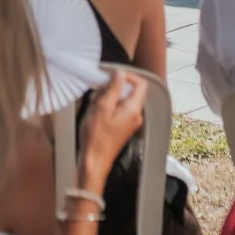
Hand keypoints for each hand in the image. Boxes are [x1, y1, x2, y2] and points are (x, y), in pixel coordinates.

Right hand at [77, 70, 147, 188]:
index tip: (111, 76)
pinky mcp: (123, 127)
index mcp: (134, 109)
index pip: (141, 83)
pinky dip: (109, 106)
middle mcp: (136, 115)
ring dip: (109, 97)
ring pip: (123, 100)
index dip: (127, 76)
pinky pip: (119, 109)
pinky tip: (97, 113)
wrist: (94, 161)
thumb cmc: (96, 137)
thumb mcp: (102, 107)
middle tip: (99, 93)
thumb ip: (113, 88)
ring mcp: (131, 122)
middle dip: (114, 87)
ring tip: (96, 105)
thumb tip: (120, 73)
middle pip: (131, 91)